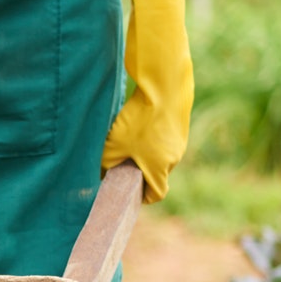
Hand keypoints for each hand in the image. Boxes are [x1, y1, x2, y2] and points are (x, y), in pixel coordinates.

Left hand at [101, 0, 192, 203]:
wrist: (164, 85)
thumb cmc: (138, 120)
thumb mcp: (113, 145)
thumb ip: (106, 164)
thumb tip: (101, 172)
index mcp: (161, 168)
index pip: (156, 193)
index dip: (141, 196)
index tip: (127, 191)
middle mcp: (174, 156)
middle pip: (155, 172)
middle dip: (137, 169)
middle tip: (119, 161)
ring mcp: (179, 139)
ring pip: (158, 153)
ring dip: (143, 150)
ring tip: (126, 137)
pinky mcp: (179, 123)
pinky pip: (162, 136)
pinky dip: (150, 135)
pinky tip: (136, 121)